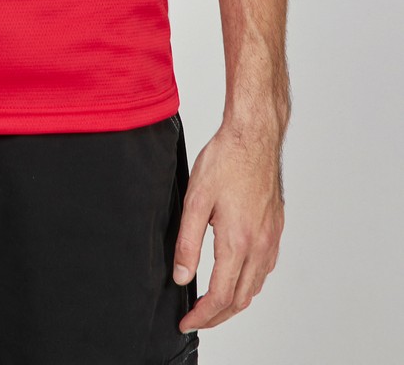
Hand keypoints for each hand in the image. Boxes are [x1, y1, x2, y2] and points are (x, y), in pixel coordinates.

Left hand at [173, 117, 285, 330]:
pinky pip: (265, 269)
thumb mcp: (195, 199)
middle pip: (240, 299)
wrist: (254, 137)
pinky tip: (236, 275)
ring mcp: (271, 238)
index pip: (220, 296)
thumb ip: (187, 242)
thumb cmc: (226, 160)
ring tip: (213, 304)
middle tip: (196, 318)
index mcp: (238, 241)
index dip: (202, 315)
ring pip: (255, 287)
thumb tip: (181, 277)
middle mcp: (260, 246)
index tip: (186, 321)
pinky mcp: (276, 228)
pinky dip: (249, 283)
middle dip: (217, 316)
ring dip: (234, 302)